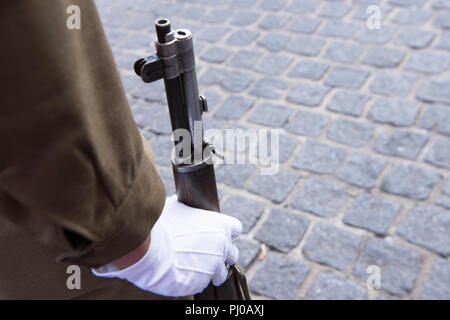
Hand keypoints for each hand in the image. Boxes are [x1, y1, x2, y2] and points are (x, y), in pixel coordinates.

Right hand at [92, 195, 241, 296]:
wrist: (149, 249)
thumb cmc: (162, 224)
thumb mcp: (176, 207)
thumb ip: (187, 209)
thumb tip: (179, 201)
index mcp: (220, 225)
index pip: (236, 228)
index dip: (227, 231)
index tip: (218, 232)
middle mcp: (222, 246)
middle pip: (233, 253)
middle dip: (223, 254)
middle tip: (207, 252)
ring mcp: (213, 267)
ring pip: (221, 272)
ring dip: (211, 270)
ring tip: (194, 265)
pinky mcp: (201, 283)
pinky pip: (201, 282)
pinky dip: (194, 279)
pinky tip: (181, 272)